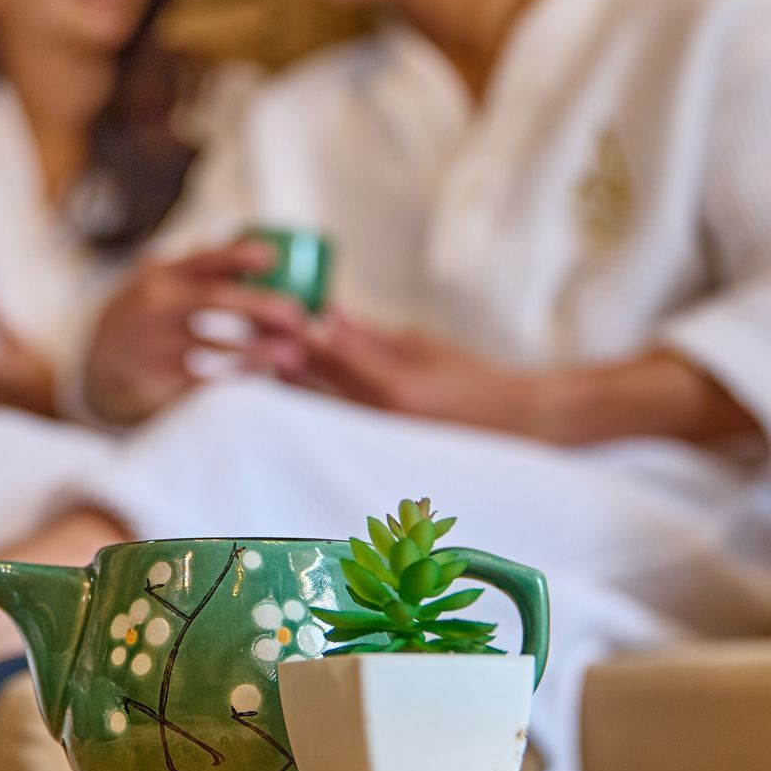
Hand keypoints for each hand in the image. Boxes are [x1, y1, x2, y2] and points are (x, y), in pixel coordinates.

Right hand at [83, 241, 311, 424]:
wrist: (93, 370)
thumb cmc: (139, 320)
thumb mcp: (154, 284)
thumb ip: (193, 267)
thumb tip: (250, 241)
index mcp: (160, 276)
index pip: (201, 259)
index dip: (237, 256)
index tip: (270, 258)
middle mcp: (156, 306)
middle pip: (214, 301)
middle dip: (259, 306)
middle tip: (296, 315)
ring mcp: (156, 344)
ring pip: (215, 345)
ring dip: (258, 350)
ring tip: (293, 354)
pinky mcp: (158, 379)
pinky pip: (205, 379)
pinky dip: (236, 376)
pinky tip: (261, 378)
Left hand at [290, 314, 541, 436]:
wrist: (511, 426)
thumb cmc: (472, 379)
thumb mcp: (423, 345)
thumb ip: (371, 336)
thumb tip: (327, 315)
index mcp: (393, 389)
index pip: (328, 357)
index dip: (295, 335)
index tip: (273, 317)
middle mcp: (380, 422)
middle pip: (310, 390)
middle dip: (282, 362)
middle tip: (259, 340)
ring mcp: (376, 444)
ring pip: (315, 413)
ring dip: (292, 387)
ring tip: (270, 361)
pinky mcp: (376, 456)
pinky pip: (333, 427)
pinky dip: (313, 406)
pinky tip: (301, 390)